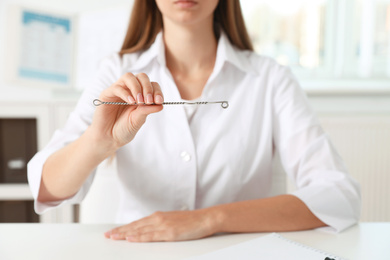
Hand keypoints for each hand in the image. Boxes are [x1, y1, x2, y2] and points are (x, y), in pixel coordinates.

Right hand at [90, 72, 163, 153]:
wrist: (109, 138)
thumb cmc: (124, 129)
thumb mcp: (139, 120)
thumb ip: (147, 110)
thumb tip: (161, 105)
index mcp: (141, 95)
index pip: (152, 85)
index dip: (157, 91)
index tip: (159, 101)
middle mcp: (130, 90)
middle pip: (142, 77)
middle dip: (148, 87)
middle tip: (149, 100)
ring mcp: (119, 90)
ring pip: (129, 77)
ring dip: (137, 87)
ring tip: (139, 101)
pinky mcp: (107, 94)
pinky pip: (117, 87)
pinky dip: (126, 93)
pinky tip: (130, 102)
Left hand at [104, 209, 218, 241]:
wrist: (206, 218)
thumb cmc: (191, 221)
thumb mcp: (173, 221)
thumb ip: (161, 224)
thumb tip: (150, 230)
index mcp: (159, 216)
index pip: (137, 223)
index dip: (124, 228)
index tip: (113, 232)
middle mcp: (158, 219)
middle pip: (135, 226)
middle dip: (120, 231)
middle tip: (107, 236)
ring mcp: (163, 225)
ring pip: (140, 230)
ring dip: (125, 234)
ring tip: (114, 237)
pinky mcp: (170, 233)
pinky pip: (151, 236)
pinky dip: (140, 237)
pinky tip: (131, 238)